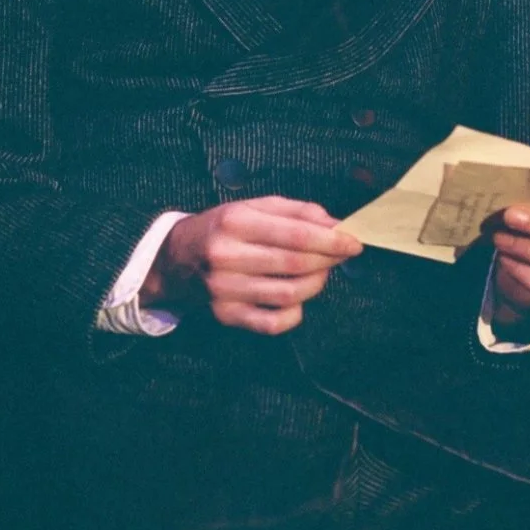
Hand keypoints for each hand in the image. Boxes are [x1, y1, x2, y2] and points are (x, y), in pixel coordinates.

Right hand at [140, 195, 362, 335]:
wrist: (175, 259)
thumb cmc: (222, 228)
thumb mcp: (252, 207)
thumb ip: (295, 211)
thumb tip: (334, 223)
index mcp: (235, 223)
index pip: (295, 235)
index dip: (331, 240)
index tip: (354, 242)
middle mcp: (227, 257)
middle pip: (295, 264)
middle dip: (329, 260)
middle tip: (343, 254)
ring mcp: (225, 290)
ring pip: (289, 294)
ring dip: (316, 284)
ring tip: (321, 271)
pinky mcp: (226, 315)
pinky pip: (273, 323)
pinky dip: (296, 313)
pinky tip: (298, 297)